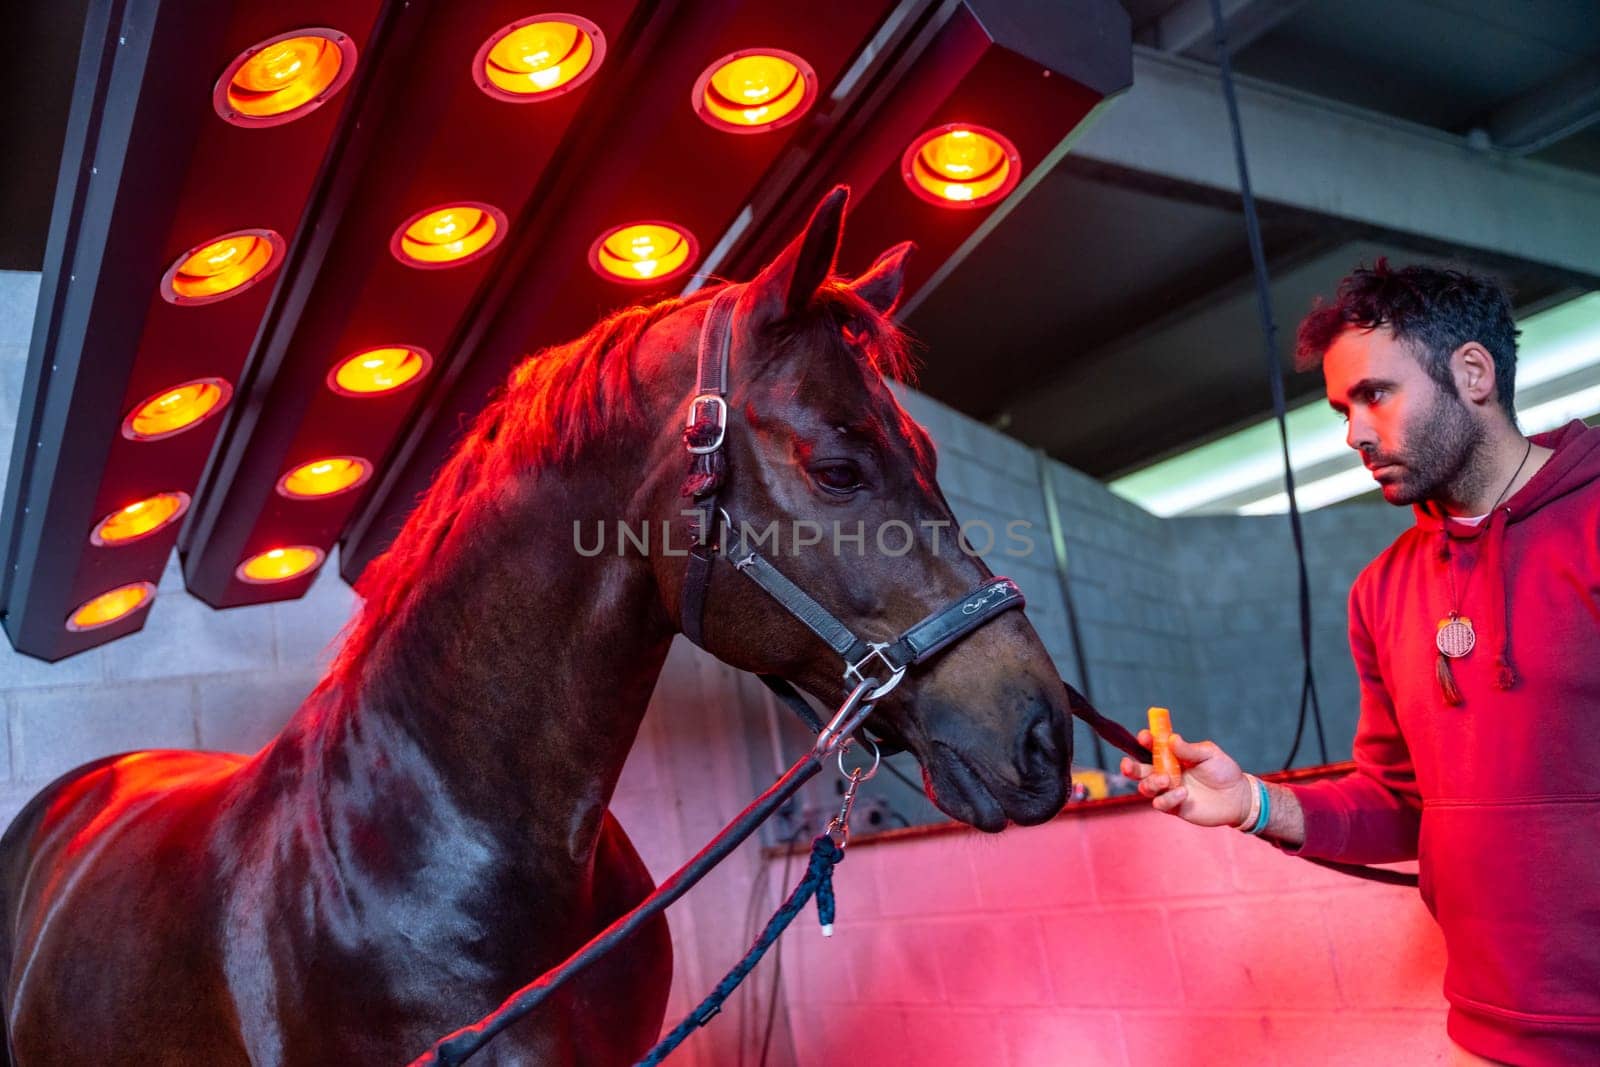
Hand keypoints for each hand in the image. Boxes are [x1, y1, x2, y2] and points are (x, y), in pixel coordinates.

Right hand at [1120, 731, 1251, 827]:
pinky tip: (1183, 793)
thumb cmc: (1223, 771)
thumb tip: (1172, 739)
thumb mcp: (1209, 754)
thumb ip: (1189, 749)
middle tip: (1127, 765)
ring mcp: (1168, 791)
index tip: (1145, 737)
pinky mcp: (1174, 807)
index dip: (1145, 741)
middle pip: (1139, 770)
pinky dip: (1168, 798)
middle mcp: (1166, 772)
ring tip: (1167, 779)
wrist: (1237, 797)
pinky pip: (1161, 803)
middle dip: (1129, 767)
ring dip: (1151, 783)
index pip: (1151, 747)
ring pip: (1146, 787)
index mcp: (1172, 756)